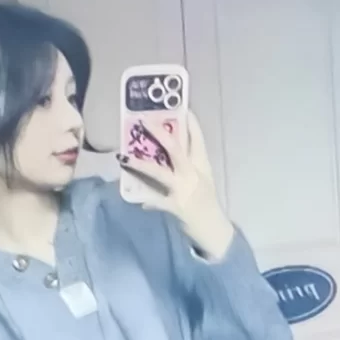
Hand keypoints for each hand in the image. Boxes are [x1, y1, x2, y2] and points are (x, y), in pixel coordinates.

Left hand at [118, 110, 234, 260]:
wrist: (215, 231)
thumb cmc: (206, 205)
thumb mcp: (201, 183)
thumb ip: (185, 171)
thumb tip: (165, 159)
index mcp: (202, 166)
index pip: (197, 140)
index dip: (191, 124)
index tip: (183, 108)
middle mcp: (194, 174)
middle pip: (176, 149)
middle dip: (160, 134)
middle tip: (144, 121)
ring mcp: (184, 190)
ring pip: (160, 172)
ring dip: (140, 164)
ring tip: (124, 157)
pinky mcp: (176, 206)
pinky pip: (156, 200)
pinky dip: (147, 200)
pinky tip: (138, 201)